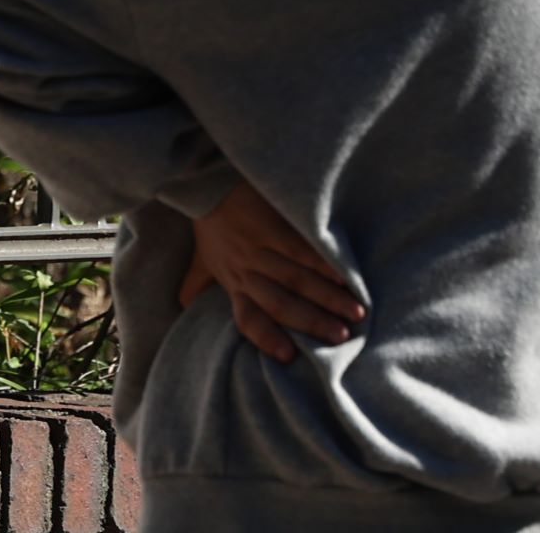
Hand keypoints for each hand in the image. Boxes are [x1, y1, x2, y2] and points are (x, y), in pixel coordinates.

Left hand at [178, 182, 363, 363]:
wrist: (205, 183)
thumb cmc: (208, 224)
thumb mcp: (199, 259)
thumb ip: (195, 284)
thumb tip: (184, 306)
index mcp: (231, 283)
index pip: (248, 319)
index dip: (267, 338)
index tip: (289, 356)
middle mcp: (245, 271)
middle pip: (280, 304)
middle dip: (312, 322)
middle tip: (341, 337)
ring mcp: (259, 249)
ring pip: (295, 279)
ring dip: (327, 297)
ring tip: (355, 312)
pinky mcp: (270, 227)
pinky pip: (299, 250)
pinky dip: (322, 264)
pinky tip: (343, 276)